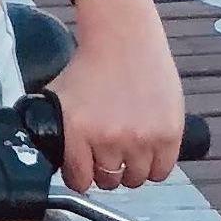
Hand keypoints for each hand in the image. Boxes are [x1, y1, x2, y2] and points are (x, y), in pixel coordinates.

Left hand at [50, 0, 184, 192]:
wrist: (123, 38)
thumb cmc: (90, 66)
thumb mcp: (58, 98)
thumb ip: (55, 132)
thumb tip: (51, 160)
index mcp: (78, 130)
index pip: (80, 181)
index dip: (81, 176)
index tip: (84, 170)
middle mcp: (110, 138)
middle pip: (109, 182)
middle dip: (106, 170)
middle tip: (108, 153)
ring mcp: (141, 137)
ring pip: (136, 179)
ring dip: (130, 169)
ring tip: (128, 149)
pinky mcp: (168, 133)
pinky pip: (162, 172)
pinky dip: (154, 166)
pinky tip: (147, 150)